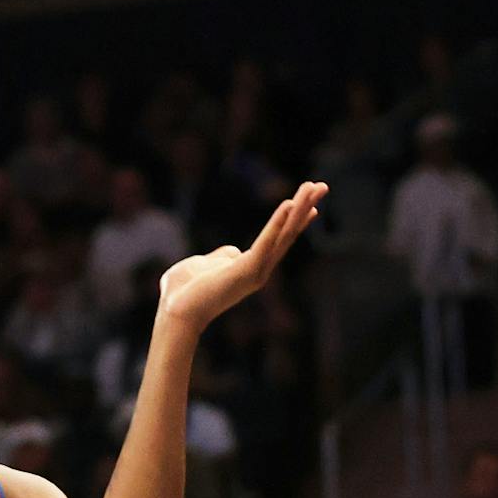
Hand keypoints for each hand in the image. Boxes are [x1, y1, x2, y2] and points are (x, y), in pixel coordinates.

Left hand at [156, 180, 327, 331]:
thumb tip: (231, 251)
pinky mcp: (246, 271)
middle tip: (322, 185)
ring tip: (314, 187)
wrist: (175, 312)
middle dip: (304, 207)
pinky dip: (277, 223)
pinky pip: (265, 242)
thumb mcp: (205, 265)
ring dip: (299, 208)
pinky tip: (288, 204)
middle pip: (287, 233)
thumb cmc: (183, 292)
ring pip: (283, 234)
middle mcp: (259, 269)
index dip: (294, 221)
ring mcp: (255, 271)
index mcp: (249, 267)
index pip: (278, 239)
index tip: (312, 206)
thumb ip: (222, 256)